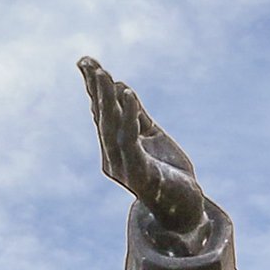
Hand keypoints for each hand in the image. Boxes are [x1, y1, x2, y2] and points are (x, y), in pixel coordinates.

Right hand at [79, 56, 210, 238]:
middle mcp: (112, 157)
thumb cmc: (167, 172)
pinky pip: (131, 140)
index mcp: (114, 147)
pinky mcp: (141, 174)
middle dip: (96, 89)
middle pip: (102, 118)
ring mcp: (124, 167)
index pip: (100, 112)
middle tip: (88, 63)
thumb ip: (137, 116)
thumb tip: (122, 88)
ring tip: (105, 74)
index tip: (85, 61)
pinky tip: (128, 94)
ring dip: (107, 99)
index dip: (92, 87)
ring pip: (112, 127)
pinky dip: (128, 116)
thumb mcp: (152, 137)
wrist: (184, 208)